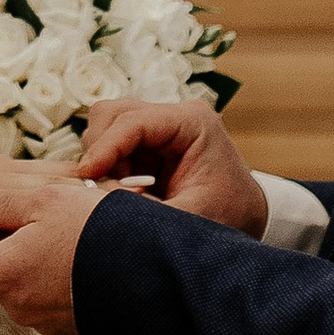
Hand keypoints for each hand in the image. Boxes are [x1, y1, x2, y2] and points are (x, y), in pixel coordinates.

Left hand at [0, 164, 104, 334]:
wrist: (154, 269)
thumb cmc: (95, 229)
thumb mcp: (45, 199)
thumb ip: (0, 202)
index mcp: (3, 276)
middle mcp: (21, 307)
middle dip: (6, 249)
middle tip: (36, 219)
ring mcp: (48, 321)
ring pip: (25, 289)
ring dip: (35, 262)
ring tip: (68, 233)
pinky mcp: (75, 326)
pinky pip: (53, 300)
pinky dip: (59, 278)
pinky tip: (84, 253)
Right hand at [74, 98, 267, 232]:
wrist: (246, 219)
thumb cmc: (230, 216)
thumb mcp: (192, 219)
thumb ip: (146, 212)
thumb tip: (97, 203)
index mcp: (193, 122)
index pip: (133, 120)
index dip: (104, 147)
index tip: (86, 177)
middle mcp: (174, 117)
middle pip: (112, 115)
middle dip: (102, 153)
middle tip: (110, 190)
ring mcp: (159, 129)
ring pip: (106, 128)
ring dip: (104, 163)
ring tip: (125, 195)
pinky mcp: (147, 146)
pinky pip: (111, 149)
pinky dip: (108, 171)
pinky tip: (127, 194)